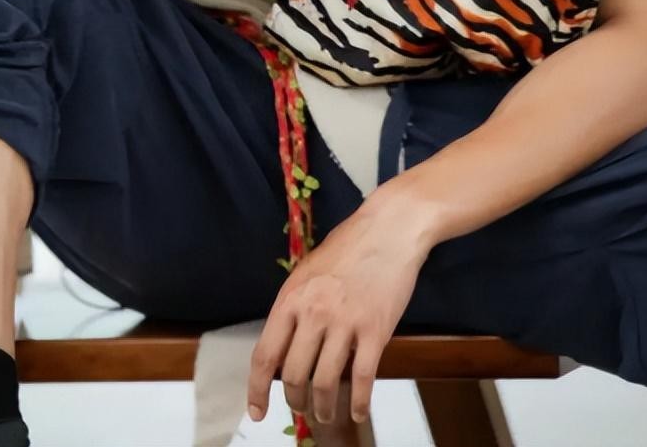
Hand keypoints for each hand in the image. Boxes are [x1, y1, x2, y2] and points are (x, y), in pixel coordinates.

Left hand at [247, 189, 434, 426]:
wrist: (389, 230)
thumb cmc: (348, 247)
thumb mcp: (307, 271)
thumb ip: (294, 306)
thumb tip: (284, 344)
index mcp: (291, 298)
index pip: (265, 355)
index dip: (257, 390)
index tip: (257, 411)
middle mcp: (313, 313)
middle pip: (294, 376)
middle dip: (295, 401)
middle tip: (302, 409)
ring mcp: (345, 323)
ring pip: (325, 384)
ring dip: (324, 409)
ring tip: (327, 416)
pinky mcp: (376, 330)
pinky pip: (363, 379)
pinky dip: (359, 404)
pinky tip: (358, 413)